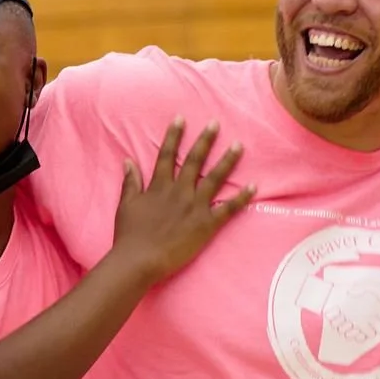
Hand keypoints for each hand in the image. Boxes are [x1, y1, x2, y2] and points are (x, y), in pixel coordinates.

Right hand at [110, 119, 253, 283]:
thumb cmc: (130, 234)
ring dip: (227, 161)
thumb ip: (130, 182)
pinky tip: (254, 186)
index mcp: (159, 186)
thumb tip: (128, 161)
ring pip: (214, 179)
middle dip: (205, 140)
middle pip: (194, 161)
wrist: (139, 259)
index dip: (174, 136)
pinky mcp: (206, 224)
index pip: (167, 155)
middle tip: (215, 123)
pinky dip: (241, 198)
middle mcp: (179, 192)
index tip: (181, 119)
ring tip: (238, 146)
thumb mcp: (126, 205)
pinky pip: (228, 208)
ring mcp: (194, 207)